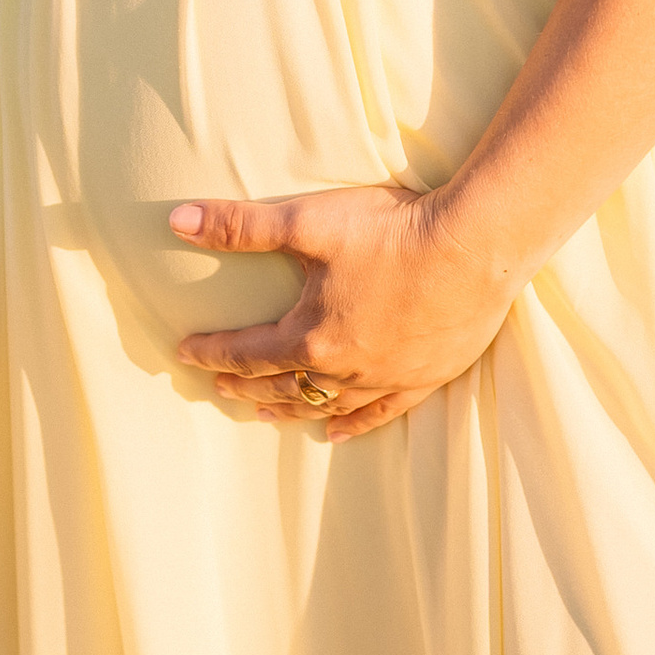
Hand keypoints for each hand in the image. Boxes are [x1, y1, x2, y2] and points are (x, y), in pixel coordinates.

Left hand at [170, 182, 519, 439]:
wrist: (476, 247)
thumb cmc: (393, 232)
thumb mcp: (309, 223)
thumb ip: (241, 227)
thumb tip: (177, 221)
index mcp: (310, 336)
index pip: (246, 352)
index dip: (211, 352)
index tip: (185, 352)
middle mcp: (344, 369)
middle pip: (281, 385)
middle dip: (244, 385)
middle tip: (219, 386)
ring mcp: (385, 379)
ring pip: (325, 405)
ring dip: (290, 410)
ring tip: (264, 415)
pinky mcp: (424, 378)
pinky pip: (379, 414)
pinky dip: (353, 424)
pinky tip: (336, 433)